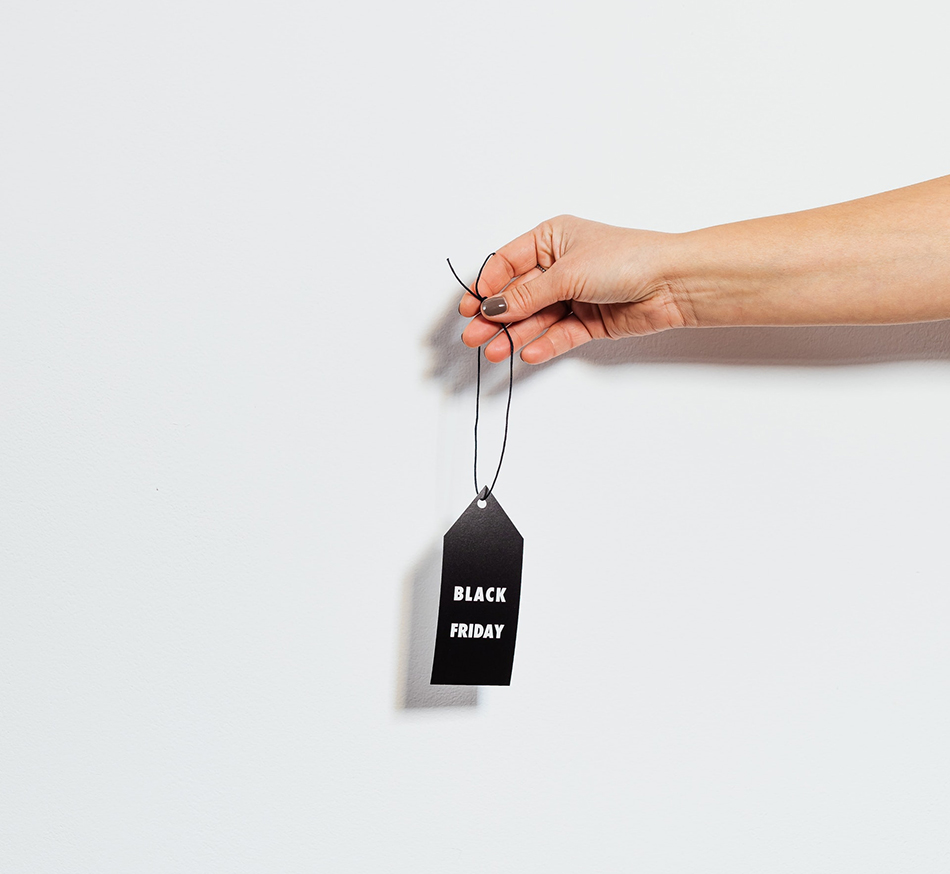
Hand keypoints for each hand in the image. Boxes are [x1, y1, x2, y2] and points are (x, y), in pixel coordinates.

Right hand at [459, 215, 694, 363]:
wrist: (672, 283)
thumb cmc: (626, 259)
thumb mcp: (567, 272)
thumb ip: (528, 294)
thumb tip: (494, 307)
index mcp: (551, 239)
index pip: (507, 263)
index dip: (487, 285)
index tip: (472, 306)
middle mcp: (560, 266)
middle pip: (518, 295)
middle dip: (494, 316)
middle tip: (473, 336)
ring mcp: (574, 295)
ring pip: (536, 318)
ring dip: (514, 335)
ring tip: (494, 351)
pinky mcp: (588, 321)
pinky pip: (559, 335)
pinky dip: (543, 344)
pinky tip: (528, 353)